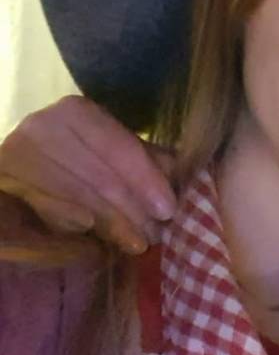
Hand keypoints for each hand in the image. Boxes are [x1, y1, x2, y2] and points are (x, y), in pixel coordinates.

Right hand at [0, 96, 176, 253]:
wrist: (25, 159)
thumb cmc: (80, 154)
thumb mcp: (115, 148)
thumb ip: (147, 158)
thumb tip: (184, 174)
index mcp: (76, 112)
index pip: (119, 149)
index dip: (146, 181)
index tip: (168, 209)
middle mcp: (42, 126)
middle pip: (100, 177)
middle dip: (134, 210)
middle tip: (158, 234)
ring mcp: (17, 155)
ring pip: (78, 197)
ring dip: (113, 225)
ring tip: (139, 242)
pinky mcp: (4, 183)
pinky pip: (49, 211)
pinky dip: (78, 225)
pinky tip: (100, 237)